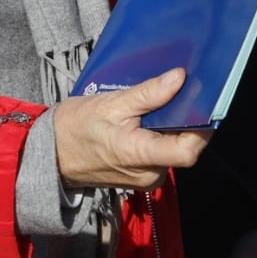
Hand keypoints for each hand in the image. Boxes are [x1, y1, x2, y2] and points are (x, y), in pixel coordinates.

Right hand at [55, 68, 210, 189]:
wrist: (52, 154)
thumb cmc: (76, 127)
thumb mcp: (111, 103)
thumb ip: (148, 93)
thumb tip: (179, 78)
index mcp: (139, 155)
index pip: (188, 150)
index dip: (202, 127)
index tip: (204, 101)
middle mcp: (148, 173)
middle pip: (184, 147)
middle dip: (187, 120)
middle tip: (184, 92)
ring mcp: (146, 179)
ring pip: (174, 150)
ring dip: (173, 127)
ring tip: (163, 102)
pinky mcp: (142, 176)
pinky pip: (162, 154)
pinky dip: (161, 136)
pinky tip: (151, 118)